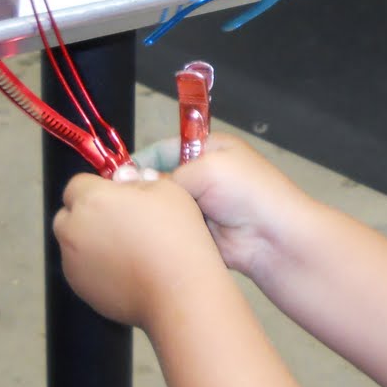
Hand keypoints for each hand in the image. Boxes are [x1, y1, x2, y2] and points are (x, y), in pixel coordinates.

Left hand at [52, 172, 226, 330]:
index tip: (120, 198)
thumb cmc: (175, 235)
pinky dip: (96, 267)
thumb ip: (134, 180)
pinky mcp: (80, 288)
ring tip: (127, 250)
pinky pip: (82, 269)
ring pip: (73, 244)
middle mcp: (72, 230)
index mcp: (91, 200)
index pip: (78, 184)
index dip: (98, 188)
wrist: (178, 290)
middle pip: (68, 215)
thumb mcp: (165, 189)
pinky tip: (126, 270)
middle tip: (121, 222)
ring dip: (91, 241)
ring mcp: (72, 262)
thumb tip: (121, 184)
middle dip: (87, 215)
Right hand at [135, 133, 317, 277]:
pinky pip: (169, 228)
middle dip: (141, 189)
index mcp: (207, 148)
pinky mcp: (196, 231)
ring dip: (151, 213)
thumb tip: (135, 182)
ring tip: (131, 220)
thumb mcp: (208, 168)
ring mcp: (199, 204)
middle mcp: (202, 174)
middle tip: (120, 202)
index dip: (138, 161)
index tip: (114, 177)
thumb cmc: (247, 192)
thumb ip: (168, 173)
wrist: (273, 238)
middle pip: (158, 179)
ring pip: (161, 206)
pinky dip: (160, 232)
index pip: (161, 148)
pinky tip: (145, 237)